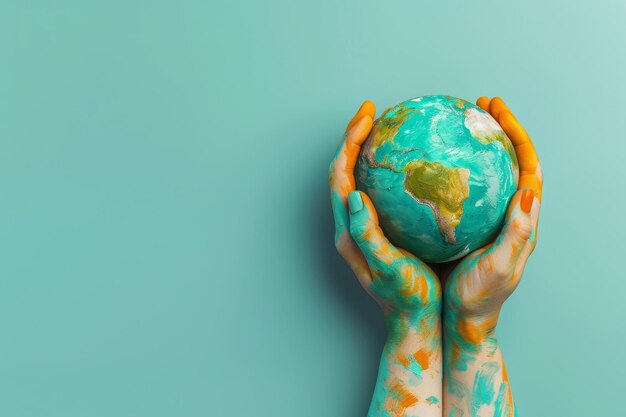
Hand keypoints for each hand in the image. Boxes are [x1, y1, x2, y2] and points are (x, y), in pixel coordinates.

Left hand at [330, 101, 442, 416]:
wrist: (414, 321)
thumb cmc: (406, 297)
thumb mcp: (387, 267)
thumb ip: (367, 234)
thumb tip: (356, 197)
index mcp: (349, 230)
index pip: (341, 175)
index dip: (350, 142)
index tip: (367, 115)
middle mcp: (351, 225)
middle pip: (345, 170)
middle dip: (354, 138)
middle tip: (373, 112)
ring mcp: (363, 227)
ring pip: (359, 179)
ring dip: (366, 151)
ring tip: (386, 129)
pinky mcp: (378, 232)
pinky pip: (378, 192)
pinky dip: (386, 172)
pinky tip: (413, 165)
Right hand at [443, 96, 542, 338]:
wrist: (464, 318)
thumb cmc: (482, 295)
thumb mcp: (502, 265)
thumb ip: (518, 230)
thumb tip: (530, 190)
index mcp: (522, 217)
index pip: (526, 165)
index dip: (514, 133)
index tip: (496, 109)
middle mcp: (506, 211)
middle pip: (506, 160)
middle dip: (496, 128)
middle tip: (478, 105)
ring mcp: (484, 217)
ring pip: (481, 171)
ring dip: (472, 144)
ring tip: (454, 122)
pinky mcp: (464, 225)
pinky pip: (457, 189)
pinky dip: (445, 170)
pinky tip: (425, 163)